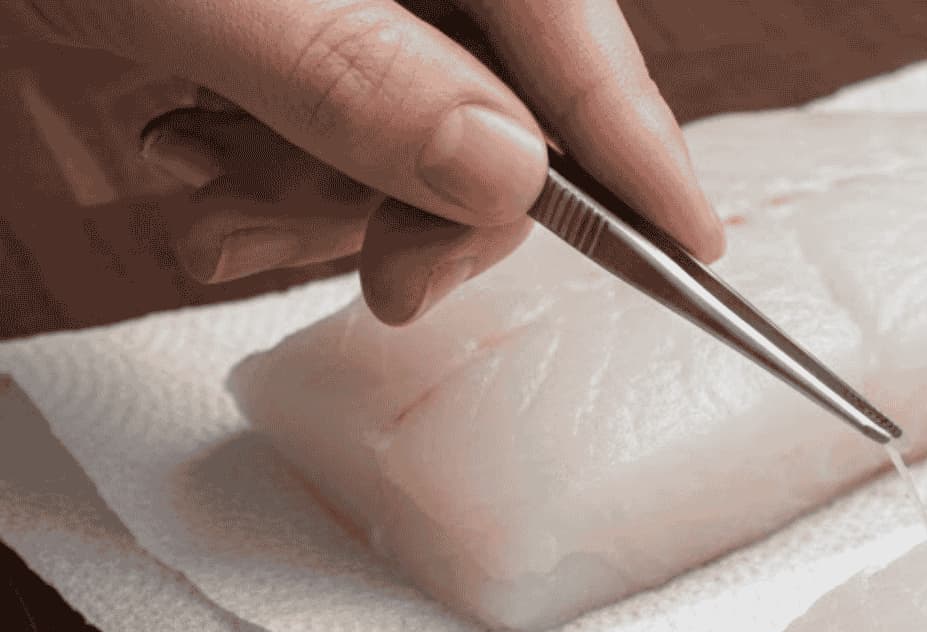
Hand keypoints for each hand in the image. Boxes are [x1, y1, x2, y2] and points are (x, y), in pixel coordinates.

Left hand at [2, 0, 723, 324]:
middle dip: (417, 200)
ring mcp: (365, 0)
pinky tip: (198, 152)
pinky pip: (341, 137)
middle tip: (380, 272)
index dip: (634, 141)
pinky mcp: (312, 36)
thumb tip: (508, 174)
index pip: (570, 25)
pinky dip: (271, 177)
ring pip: (414, 144)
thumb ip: (354, 74)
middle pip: (501, 107)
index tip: (690, 243)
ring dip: (313, 196)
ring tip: (208, 170)